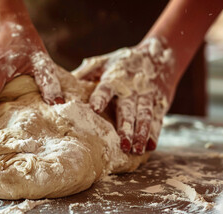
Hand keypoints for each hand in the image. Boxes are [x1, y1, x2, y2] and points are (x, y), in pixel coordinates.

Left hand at [73, 38, 175, 154]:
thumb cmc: (122, 62)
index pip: (106, 88)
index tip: (94, 109)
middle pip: (129, 109)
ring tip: (136, 150)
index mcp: (114, 77)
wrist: (159, 55)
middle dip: (127, 127)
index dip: (100, 98)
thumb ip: (86, 73)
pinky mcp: (159, 103)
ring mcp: (147, 96)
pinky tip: (150, 147)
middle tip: (123, 144)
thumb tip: (62, 84)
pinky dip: (155, 133)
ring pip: (145, 116)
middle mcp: (132, 88)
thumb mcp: (103, 62)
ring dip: (141, 134)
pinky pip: (157, 119)